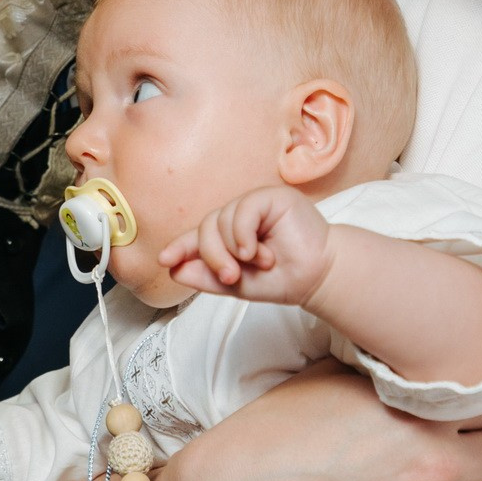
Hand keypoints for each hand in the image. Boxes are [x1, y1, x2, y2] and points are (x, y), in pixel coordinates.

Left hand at [160, 186, 332, 306]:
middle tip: (231, 277)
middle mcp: (238, 217)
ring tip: (258, 263)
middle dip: (212, 256)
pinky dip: (243, 234)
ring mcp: (254, 204)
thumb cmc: (282, 278)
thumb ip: (206, 277)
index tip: (164, 261)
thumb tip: (173, 269)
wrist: (317, 277)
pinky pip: (242, 210)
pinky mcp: (271, 196)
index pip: (197, 237)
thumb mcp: (236, 284)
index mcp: (229, 236)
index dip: (179, 246)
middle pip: (205, 228)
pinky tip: (257, 251)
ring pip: (221, 219)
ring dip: (233, 249)